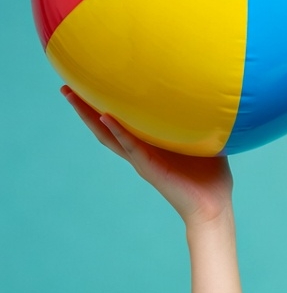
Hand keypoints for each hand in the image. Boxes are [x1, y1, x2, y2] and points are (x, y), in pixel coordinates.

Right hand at [61, 86, 233, 225]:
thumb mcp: (208, 144)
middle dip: (85, 107)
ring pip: (108, 135)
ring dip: (89, 115)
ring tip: (71, 95)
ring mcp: (142, 159)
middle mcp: (140, 151)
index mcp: (152, 145)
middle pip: (104, 126)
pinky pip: (130, 146)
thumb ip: (203, 125)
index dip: (107, 105)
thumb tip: (213, 100)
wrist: (213, 208)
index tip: (95, 84)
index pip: (123, 122)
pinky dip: (117, 131)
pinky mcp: (148, 168)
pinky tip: (105, 117)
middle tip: (67, 86)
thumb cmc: (212, 179)